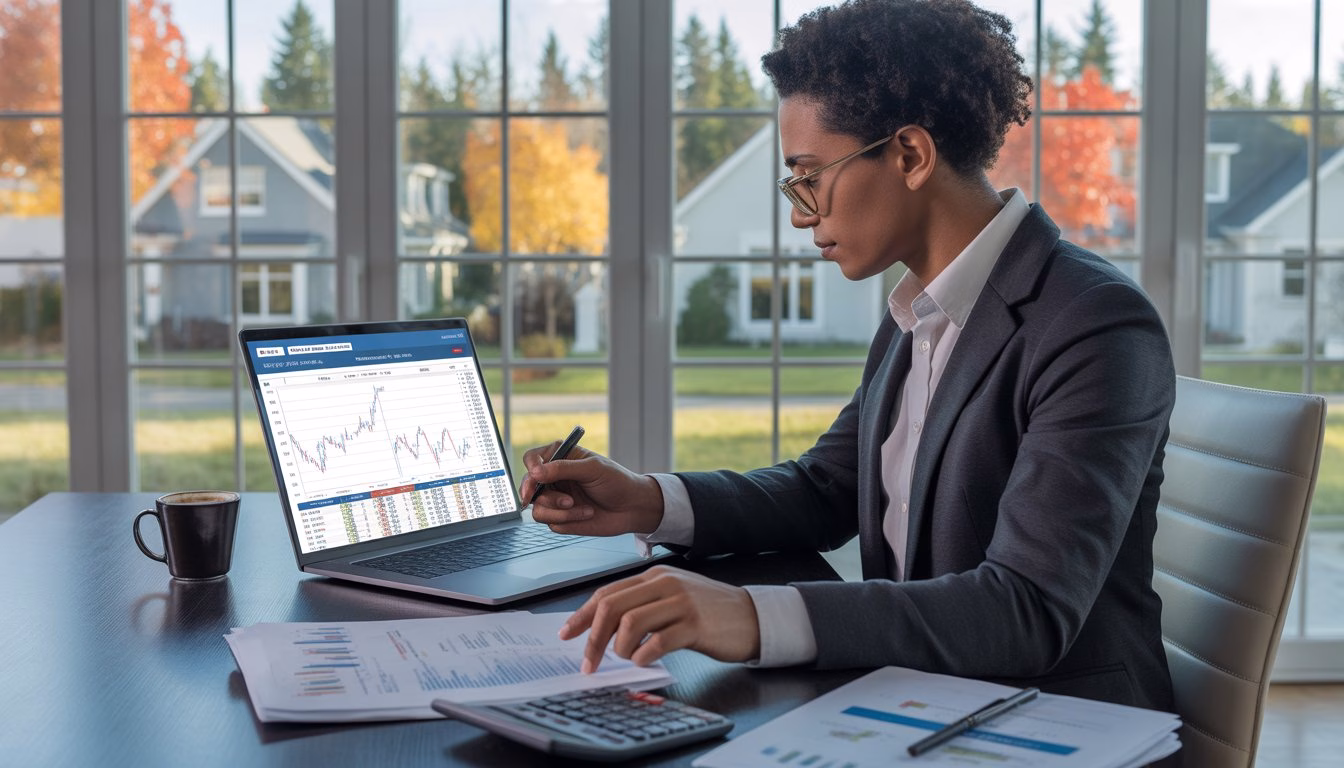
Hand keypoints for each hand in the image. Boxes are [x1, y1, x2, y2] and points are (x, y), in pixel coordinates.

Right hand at [521, 443, 664, 536]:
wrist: (632, 508)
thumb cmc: (616, 481)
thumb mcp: (592, 468)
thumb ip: (563, 468)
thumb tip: (535, 472)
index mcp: (561, 458)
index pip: (532, 459)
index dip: (530, 467)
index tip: (537, 476)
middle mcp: (554, 478)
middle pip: (528, 486)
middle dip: (539, 494)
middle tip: (555, 499)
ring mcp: (555, 499)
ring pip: (537, 507)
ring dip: (558, 509)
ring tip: (577, 505)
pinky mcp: (560, 518)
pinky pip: (550, 522)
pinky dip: (568, 519)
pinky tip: (586, 513)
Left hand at [558, 565, 760, 673]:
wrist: (752, 616)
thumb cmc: (710, 612)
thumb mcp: (673, 597)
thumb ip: (643, 605)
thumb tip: (604, 627)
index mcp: (655, 577)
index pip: (607, 593)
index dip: (582, 615)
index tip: (568, 634)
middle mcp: (665, 584)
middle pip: (613, 607)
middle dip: (593, 637)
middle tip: (589, 661)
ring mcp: (680, 603)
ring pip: (631, 622)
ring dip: (619, 648)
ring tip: (625, 658)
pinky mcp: (695, 624)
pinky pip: (658, 642)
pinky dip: (644, 655)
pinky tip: (645, 660)